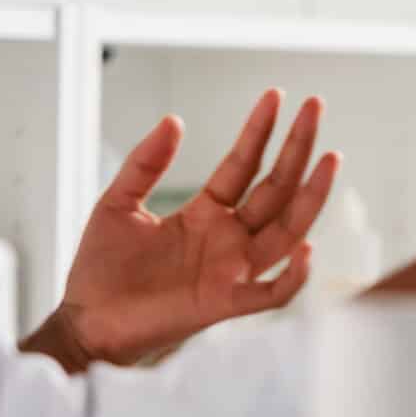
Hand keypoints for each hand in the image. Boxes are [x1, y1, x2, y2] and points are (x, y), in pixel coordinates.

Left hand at [48, 90, 339, 365]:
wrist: (85, 321)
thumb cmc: (100, 268)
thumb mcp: (117, 202)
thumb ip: (145, 163)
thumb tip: (175, 120)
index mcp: (205, 214)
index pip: (243, 165)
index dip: (258, 131)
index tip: (275, 95)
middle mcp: (227, 238)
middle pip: (275, 188)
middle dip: (297, 148)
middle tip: (315, 106)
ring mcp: (231, 269)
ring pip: (287, 231)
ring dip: (311, 197)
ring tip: (330, 160)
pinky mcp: (224, 303)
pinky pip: (272, 293)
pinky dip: (294, 276)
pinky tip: (307, 248)